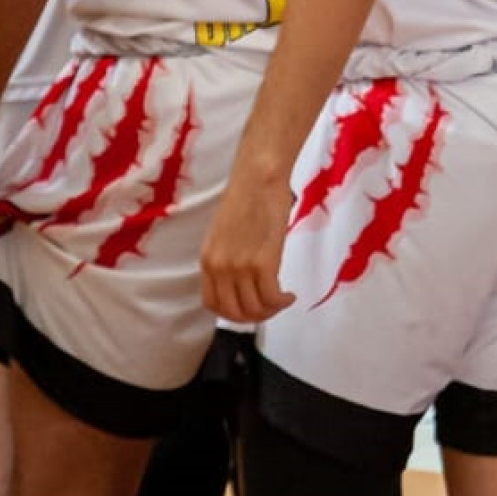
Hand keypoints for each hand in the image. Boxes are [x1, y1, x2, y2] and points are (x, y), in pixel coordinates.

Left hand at [199, 176, 293, 324]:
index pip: (212, 304)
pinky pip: (272, 298)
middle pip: (234, 312)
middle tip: (271, 308)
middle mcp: (220, 267)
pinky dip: (282, 302)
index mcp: (207, 260)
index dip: (232, 313)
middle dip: (255, 317)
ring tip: (283, 300)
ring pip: (254, 309)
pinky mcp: (263, 263)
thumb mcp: (224, 233)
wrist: (258, 178)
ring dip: (271, 311)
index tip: (249, 308)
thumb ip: (227, 258)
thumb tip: (241, 280)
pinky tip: (289, 295)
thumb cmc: (246, 197)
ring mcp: (240, 267)